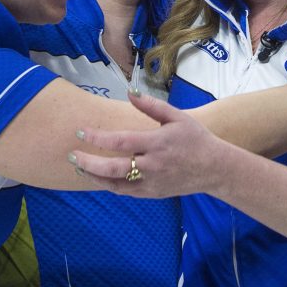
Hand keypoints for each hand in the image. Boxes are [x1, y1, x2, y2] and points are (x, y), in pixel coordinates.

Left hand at [71, 92, 225, 197]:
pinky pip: (125, 192)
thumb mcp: (177, 117)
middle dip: (88, 162)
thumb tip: (130, 93)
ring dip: (94, 176)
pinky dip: (109, 185)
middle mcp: (152, 166)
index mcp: (157, 144)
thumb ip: (152, 106)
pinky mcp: (152, 193)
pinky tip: (98, 177)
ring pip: (115, 184)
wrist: (215, 168)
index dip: (98, 137)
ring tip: (79, 167)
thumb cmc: (195, 138)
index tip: (81, 131)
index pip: (120, 142)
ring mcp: (151, 182)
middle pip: (113, 168)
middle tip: (71, 155)